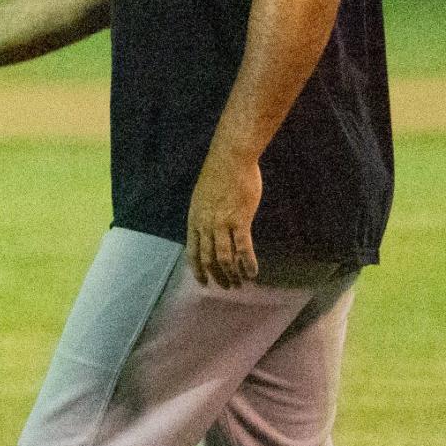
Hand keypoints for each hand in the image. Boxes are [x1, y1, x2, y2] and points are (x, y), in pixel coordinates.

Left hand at [187, 148, 261, 287]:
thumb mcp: (202, 197)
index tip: (204, 282)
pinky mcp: (239, 220)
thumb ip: (204, 216)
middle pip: (208, 258)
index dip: (198, 269)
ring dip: (233, 274)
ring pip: (225, 258)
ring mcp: (221, 224)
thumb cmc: (219, 174)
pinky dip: (248, 264)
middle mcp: (205, 225)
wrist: (230, 159)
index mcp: (194, 219)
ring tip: (241, 283)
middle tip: (227, 287)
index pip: (192, 251)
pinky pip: (243, 249)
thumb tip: (209, 231)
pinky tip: (253, 273)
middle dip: (218, 276)